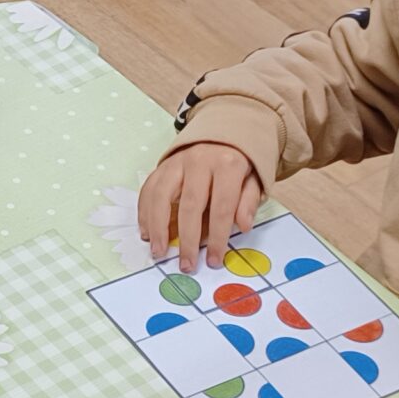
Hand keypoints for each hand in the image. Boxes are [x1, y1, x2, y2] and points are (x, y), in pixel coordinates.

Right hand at [137, 143, 260, 271]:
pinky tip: (146, 232)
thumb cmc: (238, 163)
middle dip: (187, 239)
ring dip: (157, 227)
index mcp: (227, 165)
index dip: (217, 237)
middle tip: (186, 265)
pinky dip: (144, 212)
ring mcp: (177, 162)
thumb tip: (243, 226)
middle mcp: (199, 161)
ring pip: (161, 196)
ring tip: (158, 251)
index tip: (214, 260)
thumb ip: (248, 201)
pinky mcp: (162, 165)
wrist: (221, 133)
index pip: (222, 207)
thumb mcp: (254, 179)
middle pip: (190, 205)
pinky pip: (149, 189)